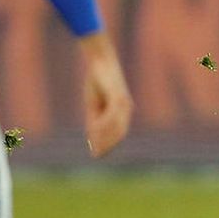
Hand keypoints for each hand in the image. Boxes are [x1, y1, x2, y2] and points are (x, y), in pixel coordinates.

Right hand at [79, 32, 131, 156]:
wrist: (100, 62)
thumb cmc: (97, 82)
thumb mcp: (93, 105)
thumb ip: (94, 121)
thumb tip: (91, 138)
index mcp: (123, 111)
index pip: (118, 133)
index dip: (109, 144)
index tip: (98, 154)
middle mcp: (126, 108)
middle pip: (119, 132)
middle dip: (108, 145)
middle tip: (97, 155)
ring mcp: (124, 102)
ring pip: (116, 126)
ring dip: (104, 137)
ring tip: (94, 146)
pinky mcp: (118, 96)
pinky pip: (111, 115)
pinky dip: (102, 124)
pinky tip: (93, 130)